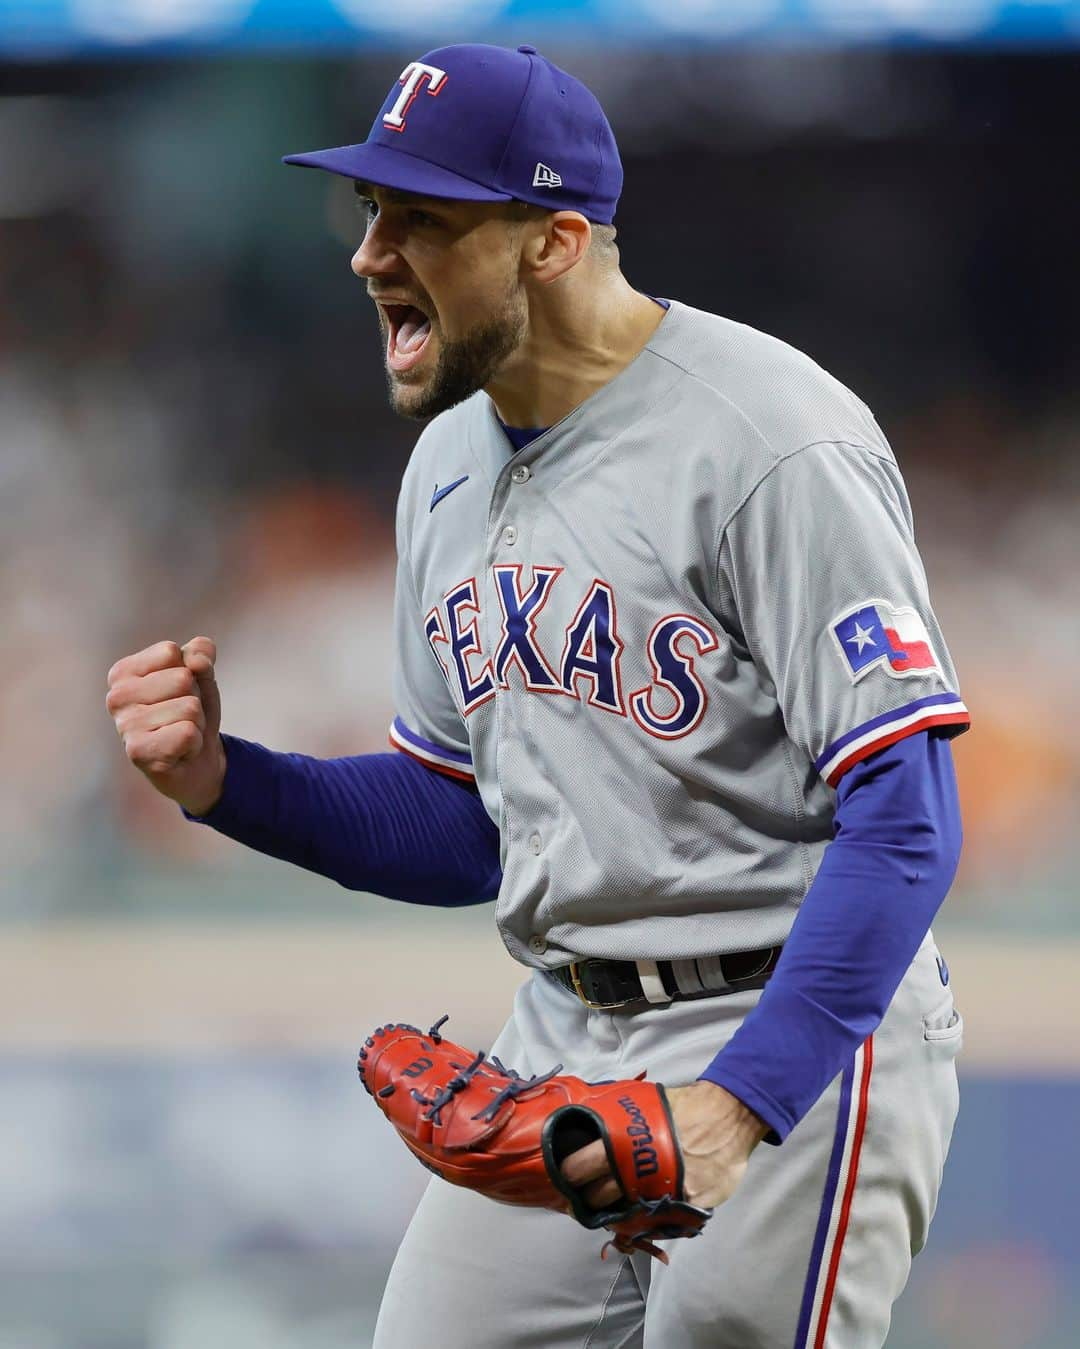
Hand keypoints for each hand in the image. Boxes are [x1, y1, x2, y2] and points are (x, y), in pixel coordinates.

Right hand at [106, 636, 225, 815]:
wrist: (198, 763)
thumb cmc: (191, 713)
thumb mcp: (201, 675)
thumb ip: (201, 654)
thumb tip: (197, 659)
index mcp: (123, 672)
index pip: (171, 652)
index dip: (190, 671)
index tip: (181, 692)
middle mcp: (116, 697)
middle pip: (182, 678)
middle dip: (195, 699)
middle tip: (183, 717)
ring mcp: (124, 725)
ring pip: (189, 707)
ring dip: (196, 722)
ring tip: (181, 733)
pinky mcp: (138, 752)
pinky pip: (187, 733)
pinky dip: (194, 742)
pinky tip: (180, 751)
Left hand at [560, 1080, 767, 1210]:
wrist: (727, 1116)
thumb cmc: (680, 1106)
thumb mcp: (640, 1103)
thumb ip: (614, 1119)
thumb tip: (584, 1125)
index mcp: (623, 1142)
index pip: (580, 1167)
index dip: (570, 1174)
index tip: (565, 1177)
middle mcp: (639, 1172)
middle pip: (597, 1197)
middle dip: (587, 1197)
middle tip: (584, 1194)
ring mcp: (662, 1193)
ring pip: (624, 1215)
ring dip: (614, 1211)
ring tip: (611, 1203)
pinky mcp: (684, 1208)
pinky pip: (656, 1221)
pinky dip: (646, 1218)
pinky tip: (641, 1209)